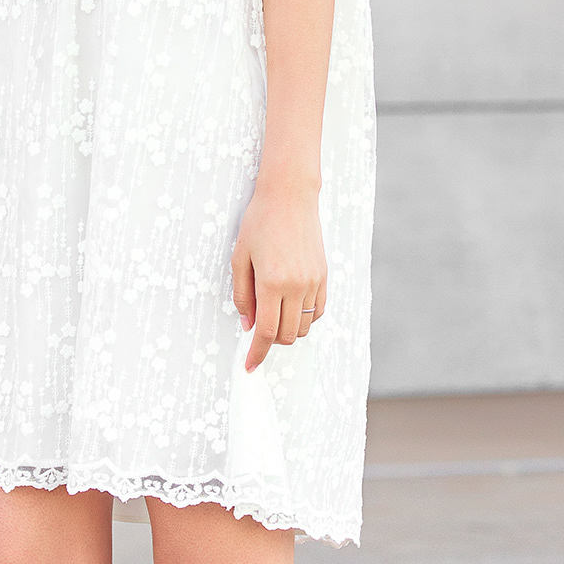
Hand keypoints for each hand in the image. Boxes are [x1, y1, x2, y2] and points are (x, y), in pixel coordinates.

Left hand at [231, 176, 326, 372]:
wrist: (289, 197)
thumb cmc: (259, 223)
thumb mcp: (239, 258)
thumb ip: (242, 295)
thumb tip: (248, 325)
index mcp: (271, 283)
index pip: (266, 332)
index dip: (257, 353)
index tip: (250, 366)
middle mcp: (295, 286)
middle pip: (287, 335)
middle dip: (270, 341)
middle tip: (257, 327)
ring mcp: (313, 282)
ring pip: (304, 327)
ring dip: (288, 329)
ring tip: (273, 312)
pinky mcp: (324, 276)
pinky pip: (318, 311)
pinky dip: (305, 317)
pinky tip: (291, 306)